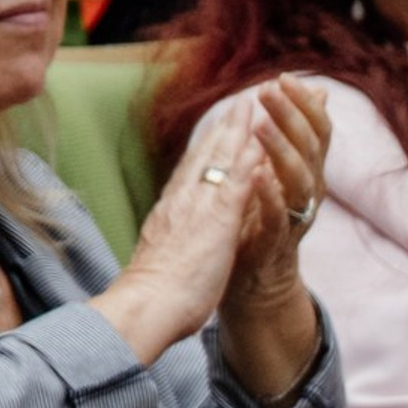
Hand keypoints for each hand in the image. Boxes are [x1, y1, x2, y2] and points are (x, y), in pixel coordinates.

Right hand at [105, 98, 270, 358]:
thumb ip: (172, 237)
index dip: (210, 144)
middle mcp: (183, 199)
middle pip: (206, 153)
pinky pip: (234, 186)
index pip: (194, 168)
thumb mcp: (165, 253)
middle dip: (226, 125)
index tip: (223, 124)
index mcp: (173, 208)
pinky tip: (261, 145)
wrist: (145, 306)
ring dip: (238, 130)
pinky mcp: (215, 222)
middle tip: (245, 100)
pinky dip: (247, 163)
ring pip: (219, 160)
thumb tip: (169, 237)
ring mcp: (198, 207)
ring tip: (255, 104)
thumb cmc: (154, 293)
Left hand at [229, 76, 331, 285]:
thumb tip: (321, 92)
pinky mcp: (277, 242)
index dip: (304, 103)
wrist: (259, 276)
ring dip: (281, 150)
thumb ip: (299, 132)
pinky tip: (256, 175)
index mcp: (310, 170)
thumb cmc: (267, 214)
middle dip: (291, 116)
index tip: (283, 77)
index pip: (318, 130)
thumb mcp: (284, 167)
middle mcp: (310, 191)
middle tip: (269, 90)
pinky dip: (269, 196)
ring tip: (261, 124)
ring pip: (299, 179)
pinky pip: (278, 218)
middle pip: (310, 148)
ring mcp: (297, 217)